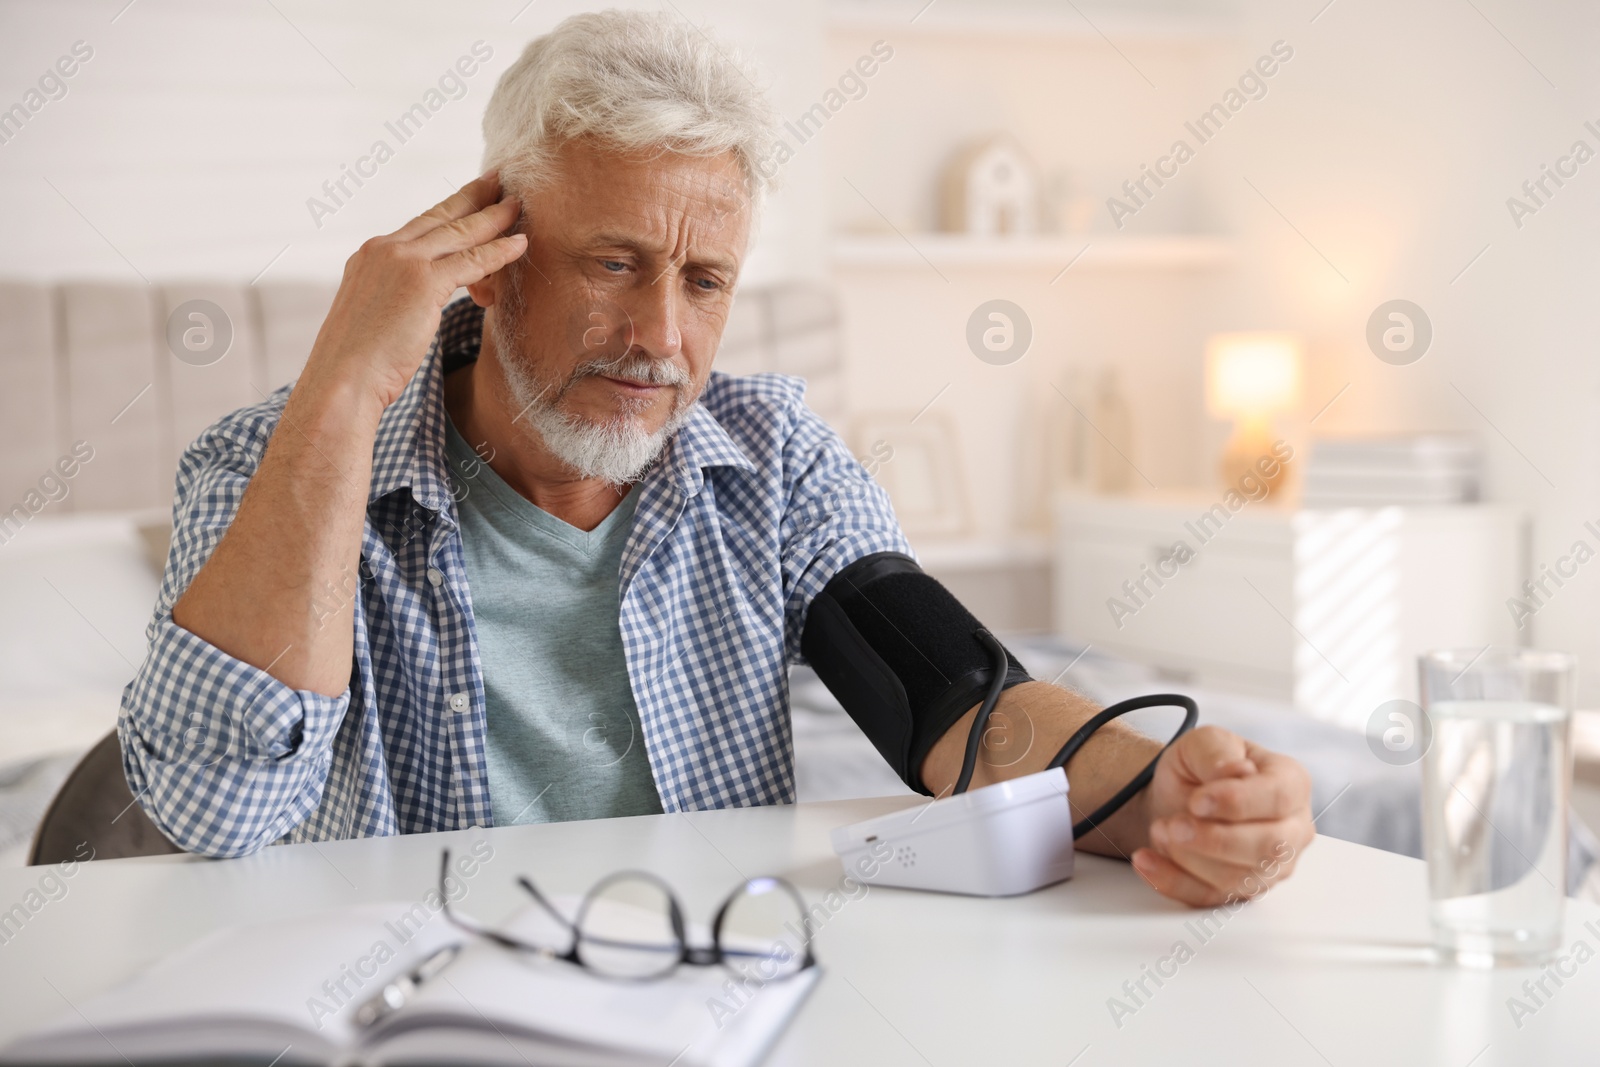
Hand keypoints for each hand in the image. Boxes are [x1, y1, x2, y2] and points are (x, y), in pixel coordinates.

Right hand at [298, 172, 527, 416]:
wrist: (343, 379)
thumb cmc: (356, 363)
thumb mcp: (373, 317)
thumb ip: (394, 299)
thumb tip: (413, 306)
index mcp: (370, 255)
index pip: (418, 225)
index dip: (448, 209)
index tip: (469, 196)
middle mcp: (384, 249)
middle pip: (440, 216)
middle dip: (472, 197)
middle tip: (499, 181)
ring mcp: (402, 261)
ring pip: (459, 232)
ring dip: (493, 218)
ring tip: (517, 207)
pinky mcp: (422, 282)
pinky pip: (472, 260)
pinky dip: (500, 251)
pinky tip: (520, 244)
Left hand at [1131, 725, 1313, 906]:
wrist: (1178, 797)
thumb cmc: (1200, 768)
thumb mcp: (1203, 742)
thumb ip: (1218, 752)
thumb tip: (1236, 772)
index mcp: (1291, 783)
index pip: (1278, 798)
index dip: (1236, 802)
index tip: (1197, 800)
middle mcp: (1291, 829)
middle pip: (1268, 847)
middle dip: (1213, 839)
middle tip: (1174, 824)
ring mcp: (1271, 867)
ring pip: (1238, 878)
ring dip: (1188, 858)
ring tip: (1160, 830)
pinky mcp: (1241, 892)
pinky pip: (1209, 898)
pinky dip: (1172, 881)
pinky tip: (1147, 860)